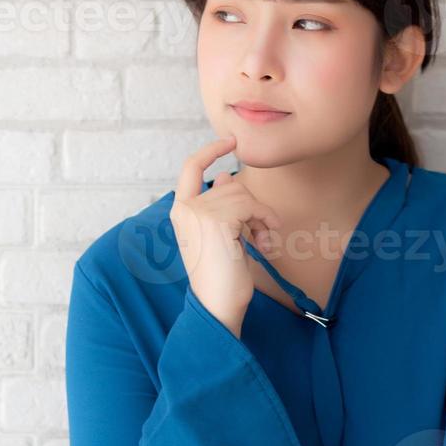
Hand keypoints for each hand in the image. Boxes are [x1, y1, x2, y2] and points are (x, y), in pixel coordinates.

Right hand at [170, 134, 281, 334]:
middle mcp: (185, 208)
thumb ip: (219, 204)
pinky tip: (264, 244)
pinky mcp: (216, 220)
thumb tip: (225, 175)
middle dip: (253, 207)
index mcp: (180, 211)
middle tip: (262, 235)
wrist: (218, 305)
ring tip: (262, 242)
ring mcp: (198, 212)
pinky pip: (252, 206)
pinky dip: (265, 222)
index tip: (230, 140)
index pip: (190, 168)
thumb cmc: (221, 275)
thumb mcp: (219, 234)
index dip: (209, 151)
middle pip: (231, 184)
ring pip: (244, 194)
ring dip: (262, 217)